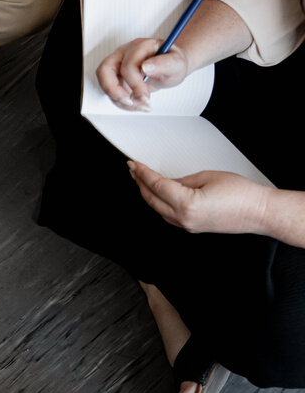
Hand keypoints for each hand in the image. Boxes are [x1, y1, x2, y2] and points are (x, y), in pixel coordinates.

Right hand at [97, 38, 190, 110]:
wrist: (172, 67)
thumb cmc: (173, 63)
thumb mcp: (177, 63)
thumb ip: (164, 63)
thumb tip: (145, 67)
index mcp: (140, 46)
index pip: (128, 66)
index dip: (135, 85)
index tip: (146, 97)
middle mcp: (125, 53)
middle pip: (105, 70)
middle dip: (114, 91)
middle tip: (129, 102)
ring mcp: (118, 64)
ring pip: (104, 81)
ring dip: (117, 98)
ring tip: (135, 105)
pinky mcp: (116, 76)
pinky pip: (109, 90)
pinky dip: (120, 101)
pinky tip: (135, 104)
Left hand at [129, 161, 271, 234]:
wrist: (258, 212)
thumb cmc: (241, 194)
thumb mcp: (208, 177)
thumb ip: (183, 180)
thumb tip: (167, 182)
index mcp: (186, 204)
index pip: (156, 186)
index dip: (143, 174)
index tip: (134, 165)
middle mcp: (183, 218)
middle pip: (152, 199)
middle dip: (140, 183)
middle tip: (133, 170)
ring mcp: (186, 225)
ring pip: (157, 209)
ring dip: (148, 194)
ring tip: (142, 180)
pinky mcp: (191, 228)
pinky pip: (167, 215)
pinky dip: (159, 204)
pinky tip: (158, 195)